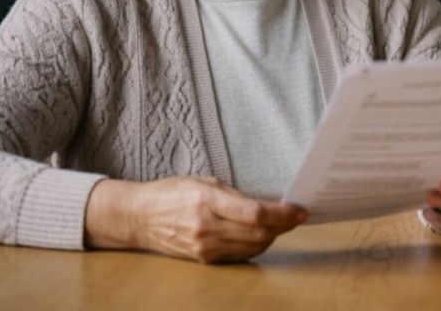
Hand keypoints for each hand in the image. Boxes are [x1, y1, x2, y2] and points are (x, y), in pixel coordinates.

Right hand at [85, 177, 307, 262]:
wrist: (139, 217)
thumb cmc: (173, 193)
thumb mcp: (205, 183)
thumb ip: (236, 196)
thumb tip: (268, 206)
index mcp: (208, 202)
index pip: (256, 213)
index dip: (283, 214)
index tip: (300, 210)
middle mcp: (207, 227)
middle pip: (258, 233)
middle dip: (284, 226)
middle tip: (297, 218)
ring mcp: (205, 247)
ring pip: (252, 246)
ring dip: (273, 237)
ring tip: (283, 225)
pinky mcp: (203, 258)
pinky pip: (239, 254)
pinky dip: (256, 245)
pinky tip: (263, 235)